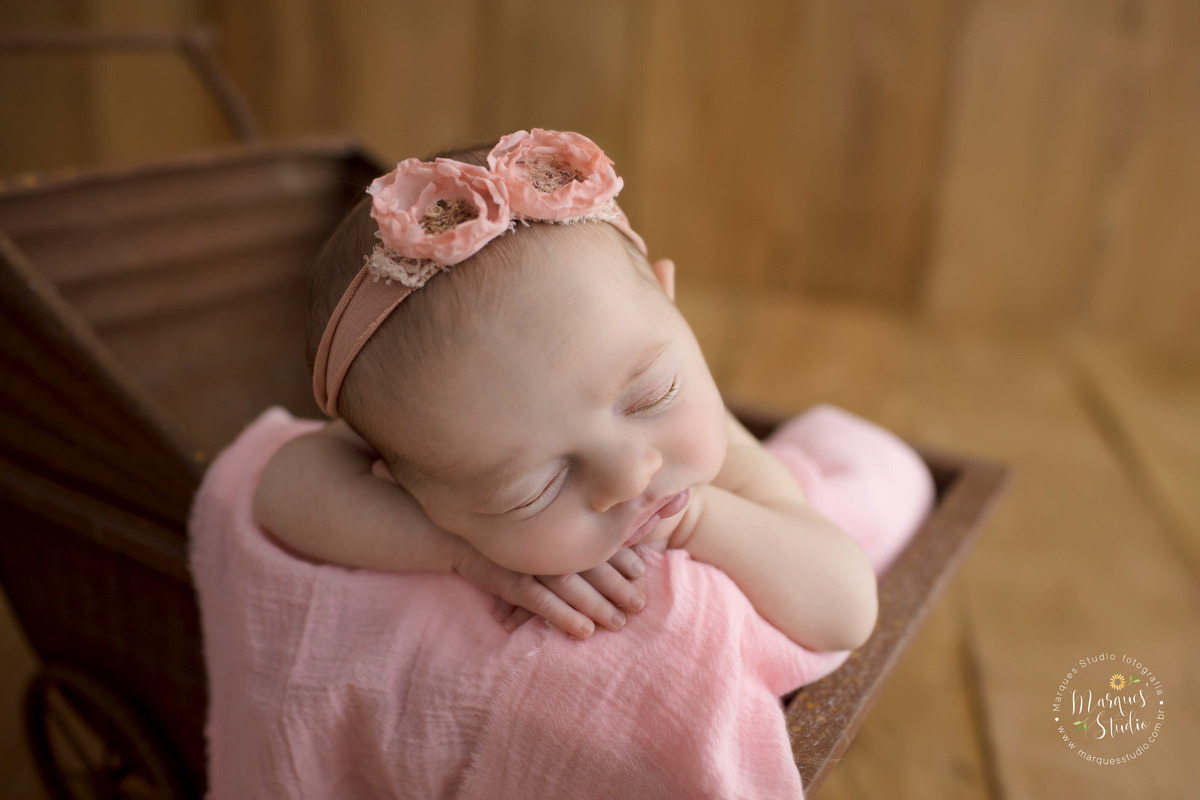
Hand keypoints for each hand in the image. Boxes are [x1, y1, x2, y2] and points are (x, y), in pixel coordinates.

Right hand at [453, 546, 646, 638]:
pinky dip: (563, 615)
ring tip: (618, 623)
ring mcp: (528, 560)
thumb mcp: (541, 527)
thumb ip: (572, 533)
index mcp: (559, 525)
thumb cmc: (509, 534)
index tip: (642, 574)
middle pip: (591, 564)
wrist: (459, 536)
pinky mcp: (510, 580)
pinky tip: (584, 631)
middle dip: (617, 585)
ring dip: (596, 604)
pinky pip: (540, 600)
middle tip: (640, 605)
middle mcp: (547, 541)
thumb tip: (614, 545)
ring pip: (570, 584)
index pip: (596, 540)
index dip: (622, 557)